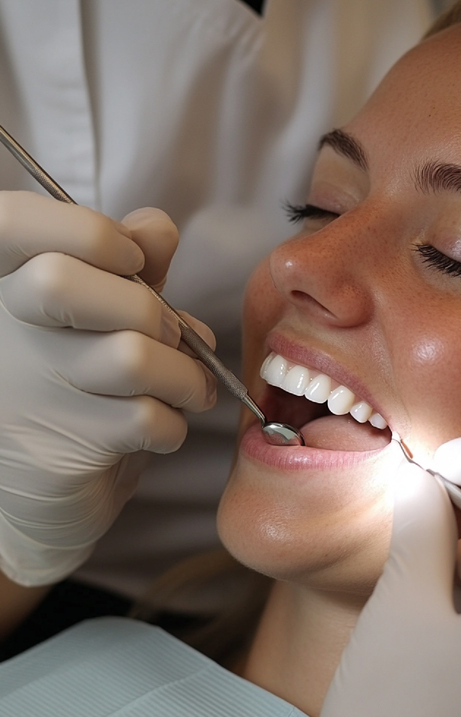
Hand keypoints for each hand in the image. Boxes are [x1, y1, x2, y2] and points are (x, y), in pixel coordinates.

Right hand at [0, 192, 215, 585]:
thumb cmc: (81, 393)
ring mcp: (19, 395)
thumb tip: (155, 227)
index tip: (132, 260)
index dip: (87, 230)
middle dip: (147, 311)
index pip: (10, 219)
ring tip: (187, 389)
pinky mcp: (53, 452)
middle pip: (63, 282)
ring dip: (184, 376)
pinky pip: (146, 418)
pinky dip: (175, 425)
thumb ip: (129, 269)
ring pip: (129, 356)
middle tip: (167, 338)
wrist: (43, 496)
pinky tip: (160, 429)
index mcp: (6, 287)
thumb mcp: (104, 319)